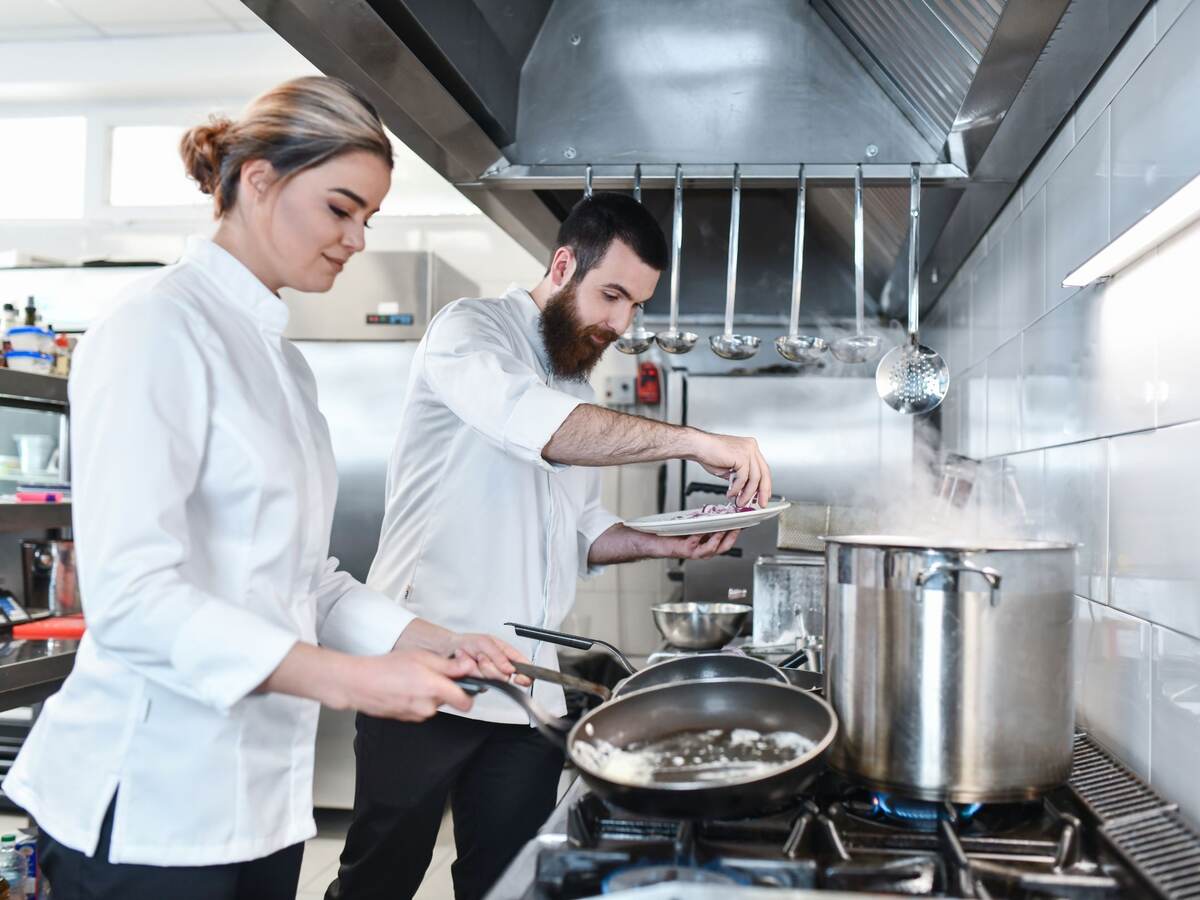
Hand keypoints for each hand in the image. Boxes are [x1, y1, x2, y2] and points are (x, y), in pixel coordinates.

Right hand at [335, 648, 475, 720]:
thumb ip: (448, 665)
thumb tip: (468, 666)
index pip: (466, 702)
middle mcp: (428, 706)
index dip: (470, 694)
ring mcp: (417, 715)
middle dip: (445, 689)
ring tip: (413, 678)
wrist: (359, 684)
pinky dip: (417, 699)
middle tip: (431, 673)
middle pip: (449, 701)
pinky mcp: (407, 718)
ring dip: (429, 694)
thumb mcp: (421, 657)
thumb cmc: (387, 667)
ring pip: (434, 704)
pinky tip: (405, 688)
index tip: (468, 685)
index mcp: (434, 689)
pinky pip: (421, 708)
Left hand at [445, 632, 531, 684]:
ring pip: (492, 681)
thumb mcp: (486, 642)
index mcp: (508, 655)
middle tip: (481, 656)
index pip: (525, 668)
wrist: (449, 649)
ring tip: (473, 658)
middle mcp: (500, 668)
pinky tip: (467, 665)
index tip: (519, 678)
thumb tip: (510, 669)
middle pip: (506, 677)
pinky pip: (480, 684)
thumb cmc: (469, 642)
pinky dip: (471, 672)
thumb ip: (500, 656)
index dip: (526, 676)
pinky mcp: (479, 685)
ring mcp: (490, 677)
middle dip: (492, 666)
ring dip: (480, 668)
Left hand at [655, 530, 740, 559]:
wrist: (656, 542)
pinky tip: (704, 528)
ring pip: (713, 548)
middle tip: (738, 526)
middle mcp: (703, 551)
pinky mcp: (686, 550)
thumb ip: (707, 522)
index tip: (743, 524)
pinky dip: (702, 535)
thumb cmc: (674, 534)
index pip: (727, 541)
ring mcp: (695, 552)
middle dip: (732, 537)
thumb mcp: (694, 526)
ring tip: (724, 527)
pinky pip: (696, 543)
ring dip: (720, 537)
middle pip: (724, 547)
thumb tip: (719, 512)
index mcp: (707, 545)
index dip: (736, 533)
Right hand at [689, 431, 771, 506]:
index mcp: (750, 448)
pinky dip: (737, 488)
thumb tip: (745, 490)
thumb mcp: (730, 468)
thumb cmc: (710, 454)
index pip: (763, 469)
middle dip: (762, 491)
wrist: (698, 446)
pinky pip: (743, 478)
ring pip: (755, 478)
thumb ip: (740, 477)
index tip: (764, 495)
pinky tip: (731, 493)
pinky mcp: (741, 456)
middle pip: (764, 473)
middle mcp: (752, 447)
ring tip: (740, 501)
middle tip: (760, 503)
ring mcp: (748, 451)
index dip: (764, 484)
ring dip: (747, 493)